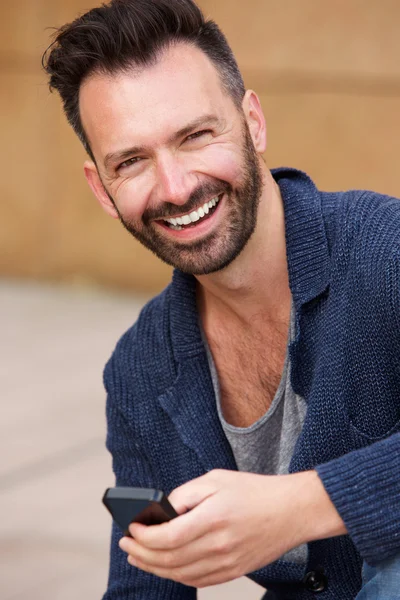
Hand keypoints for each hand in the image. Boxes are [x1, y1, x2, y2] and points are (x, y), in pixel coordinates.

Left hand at [119, 469, 345, 587]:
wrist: (291, 511)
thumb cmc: (254, 491)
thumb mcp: (216, 479)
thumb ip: (185, 494)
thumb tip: (161, 510)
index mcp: (213, 519)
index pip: (167, 537)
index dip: (143, 536)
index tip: (131, 529)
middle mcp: (218, 546)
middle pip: (168, 560)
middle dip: (141, 554)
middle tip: (126, 545)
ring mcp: (227, 563)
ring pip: (179, 575)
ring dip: (154, 568)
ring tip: (139, 557)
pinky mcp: (233, 571)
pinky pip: (197, 581)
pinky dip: (175, 576)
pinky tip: (166, 566)